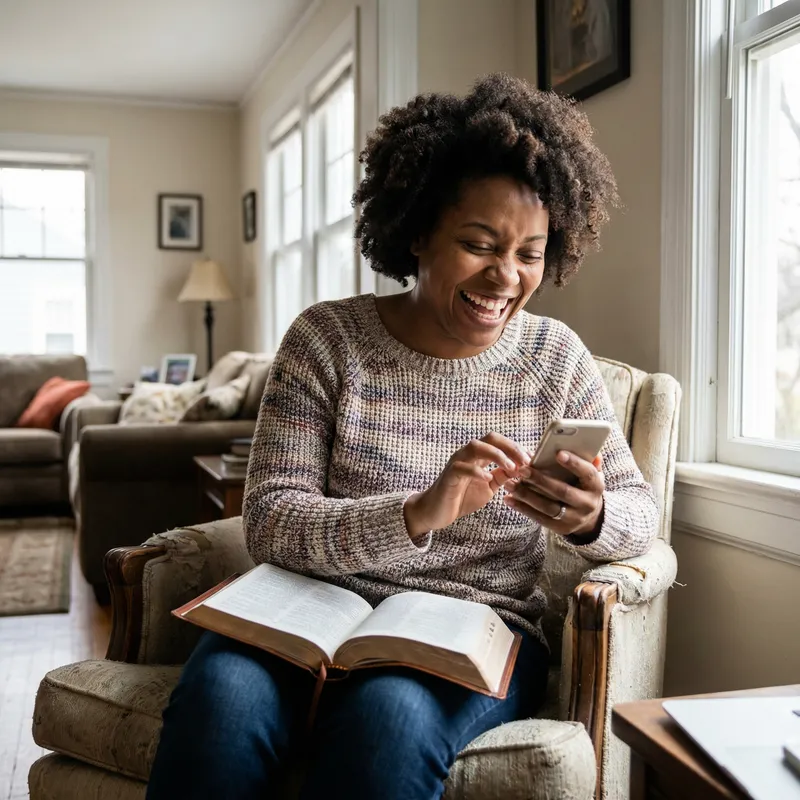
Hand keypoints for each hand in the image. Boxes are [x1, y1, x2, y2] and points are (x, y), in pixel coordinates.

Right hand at [404, 433, 528, 536]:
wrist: (436, 512)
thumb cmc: (461, 498)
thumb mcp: (488, 488)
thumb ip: (501, 477)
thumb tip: (521, 470)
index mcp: (479, 457)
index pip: (500, 442)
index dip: (517, 448)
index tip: (533, 460)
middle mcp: (468, 455)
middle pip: (491, 438)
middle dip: (511, 447)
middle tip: (525, 461)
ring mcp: (458, 463)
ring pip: (476, 446)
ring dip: (497, 455)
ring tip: (510, 468)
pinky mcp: (449, 475)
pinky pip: (463, 467)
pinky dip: (477, 471)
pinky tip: (488, 479)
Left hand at [503, 452, 604, 536]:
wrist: (590, 518)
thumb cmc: (584, 487)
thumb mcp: (590, 475)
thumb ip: (588, 461)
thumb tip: (587, 448)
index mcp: (596, 486)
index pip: (588, 473)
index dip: (574, 463)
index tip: (558, 453)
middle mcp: (587, 504)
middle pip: (563, 492)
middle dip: (541, 480)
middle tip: (522, 470)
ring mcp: (574, 518)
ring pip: (548, 507)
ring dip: (526, 495)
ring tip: (509, 484)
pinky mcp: (560, 528)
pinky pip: (539, 518)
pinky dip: (523, 508)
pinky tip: (509, 499)